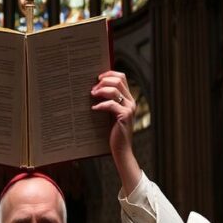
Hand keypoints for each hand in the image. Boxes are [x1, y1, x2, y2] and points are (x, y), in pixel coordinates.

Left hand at [91, 70, 140, 192]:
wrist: (121, 149)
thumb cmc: (113, 132)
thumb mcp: (111, 114)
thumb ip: (108, 102)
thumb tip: (93, 89)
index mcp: (128, 99)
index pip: (122, 77)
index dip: (109, 74)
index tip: (97, 77)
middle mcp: (131, 102)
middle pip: (119, 80)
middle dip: (103, 81)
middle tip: (93, 89)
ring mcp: (129, 109)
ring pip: (115, 90)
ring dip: (101, 91)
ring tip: (92, 95)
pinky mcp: (124, 116)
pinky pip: (111, 105)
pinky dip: (101, 105)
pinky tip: (94, 109)